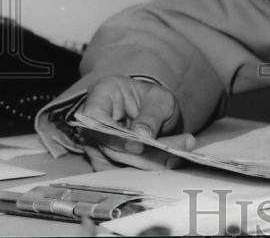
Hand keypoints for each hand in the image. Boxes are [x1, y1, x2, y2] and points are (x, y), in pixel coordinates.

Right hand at [78, 76, 194, 170]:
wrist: (150, 111)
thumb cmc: (151, 98)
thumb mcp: (159, 98)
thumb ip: (151, 114)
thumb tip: (142, 136)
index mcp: (101, 95)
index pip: (95, 117)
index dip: (114, 134)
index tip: (140, 145)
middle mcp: (90, 122)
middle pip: (109, 145)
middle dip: (143, 154)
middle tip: (175, 153)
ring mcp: (95, 144)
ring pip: (116, 163)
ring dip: (148, 165)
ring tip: (178, 157)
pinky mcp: (104, 162)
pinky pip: (121, 174)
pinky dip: (146, 172)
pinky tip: (169, 164)